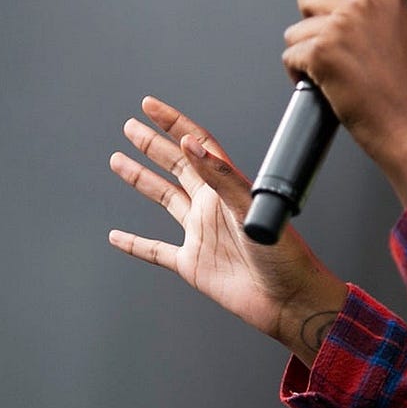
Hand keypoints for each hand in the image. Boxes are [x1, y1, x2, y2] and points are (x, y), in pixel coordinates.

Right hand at [108, 95, 349, 365]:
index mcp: (227, 187)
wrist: (289, 301)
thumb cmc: (285, 256)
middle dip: (153, 145)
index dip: (173, 123)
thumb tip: (191, 145)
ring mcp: (201, 234)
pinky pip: (155, 250)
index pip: (196, 145)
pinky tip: (117, 237)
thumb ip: (221, 177)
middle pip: (176, 166)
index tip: (150, 106)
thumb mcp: (251, 209)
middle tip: (130, 126)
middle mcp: (212, 206)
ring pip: (164, 199)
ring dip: (141, 180)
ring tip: (118, 160)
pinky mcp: (193, 264)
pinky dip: (135, 243)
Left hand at [282, 0, 406, 201]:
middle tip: (334, 48)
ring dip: (305, 51)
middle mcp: (362, 2)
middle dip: (313, 23)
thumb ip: (374, 9)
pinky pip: (290, 55)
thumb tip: (343, 4)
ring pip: (295, 29)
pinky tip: (322, 84)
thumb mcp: (400, 30)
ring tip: (332, 72)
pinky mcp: (320, 51)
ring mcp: (339, 25)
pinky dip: (299, 73)